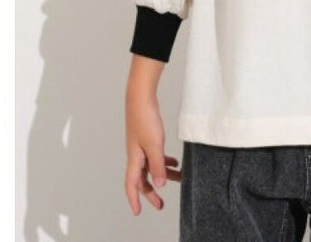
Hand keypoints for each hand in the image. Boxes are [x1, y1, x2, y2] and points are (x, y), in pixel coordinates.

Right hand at [125, 92, 181, 214]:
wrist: (141, 98)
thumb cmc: (145, 119)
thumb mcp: (154, 145)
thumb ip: (158, 165)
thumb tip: (160, 185)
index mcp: (134, 159)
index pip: (131, 185)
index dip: (134, 199)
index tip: (138, 212)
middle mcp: (135, 155)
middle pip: (142, 179)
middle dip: (151, 192)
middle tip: (161, 205)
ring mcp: (141, 147)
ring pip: (151, 167)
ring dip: (163, 175)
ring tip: (179, 179)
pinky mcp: (147, 138)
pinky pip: (155, 156)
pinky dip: (164, 161)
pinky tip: (176, 162)